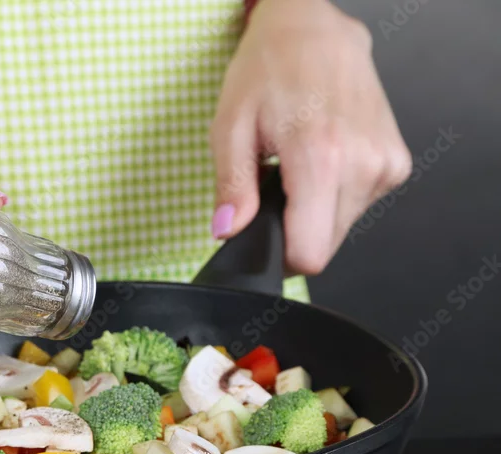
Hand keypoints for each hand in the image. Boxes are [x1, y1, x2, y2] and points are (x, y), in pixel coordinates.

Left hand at [209, 0, 411, 274]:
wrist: (312, 29)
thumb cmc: (268, 69)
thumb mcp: (229, 127)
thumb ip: (231, 187)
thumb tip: (227, 230)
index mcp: (321, 157)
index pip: (310, 253)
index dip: (281, 255)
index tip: (264, 236)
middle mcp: (363, 163)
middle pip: (326, 245)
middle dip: (295, 227)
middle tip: (277, 183)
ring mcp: (385, 164)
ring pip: (341, 226)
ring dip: (314, 208)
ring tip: (298, 162)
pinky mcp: (395, 163)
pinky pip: (358, 204)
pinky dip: (335, 192)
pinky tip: (322, 156)